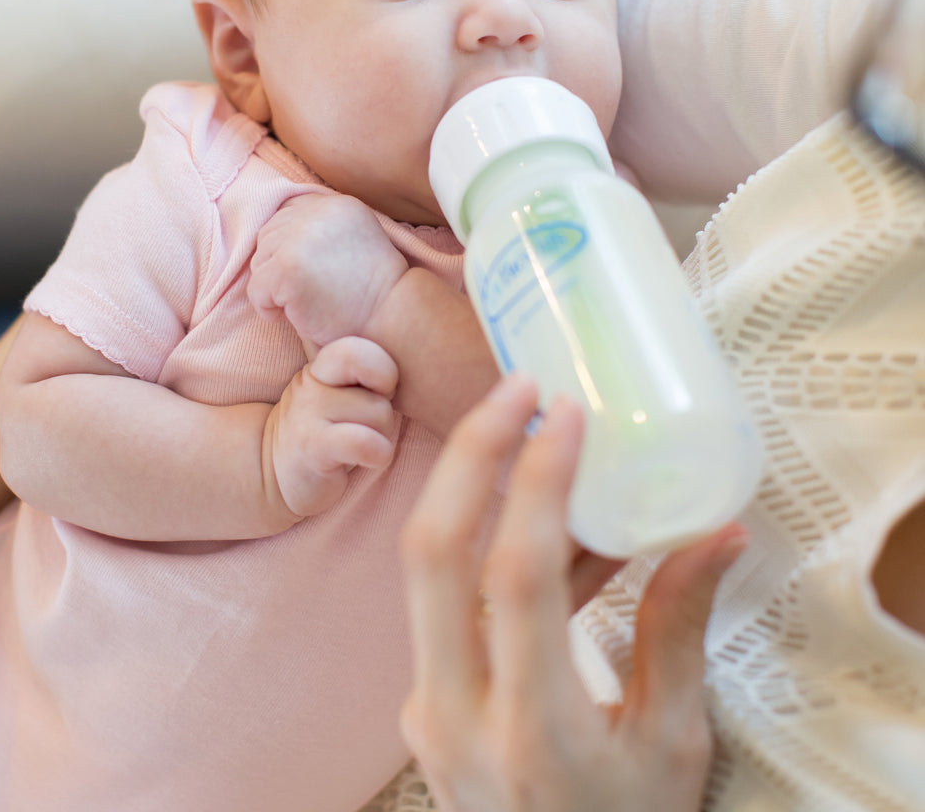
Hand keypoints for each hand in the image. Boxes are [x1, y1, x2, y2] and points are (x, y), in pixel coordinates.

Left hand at [249, 194, 408, 354]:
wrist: (393, 322)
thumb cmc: (373, 295)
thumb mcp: (356, 242)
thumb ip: (324, 228)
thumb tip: (278, 230)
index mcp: (337, 204)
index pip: (288, 216)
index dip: (291, 249)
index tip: (312, 274)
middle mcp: (318, 212)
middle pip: (269, 236)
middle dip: (279, 268)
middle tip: (311, 293)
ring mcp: (301, 238)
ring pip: (259, 262)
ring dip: (275, 289)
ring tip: (308, 303)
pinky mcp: (288, 268)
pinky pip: (256, 290)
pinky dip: (269, 309)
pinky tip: (296, 316)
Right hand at [264, 336, 398, 517]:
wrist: (272, 472)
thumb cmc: (326, 431)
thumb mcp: (340, 393)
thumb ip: (365, 374)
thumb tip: (415, 355)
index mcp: (324, 364)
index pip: (362, 348)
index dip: (384, 373)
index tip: (377, 395)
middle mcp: (313, 382)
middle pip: (382, 386)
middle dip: (385, 412)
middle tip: (367, 426)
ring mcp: (308, 412)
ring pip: (380, 415)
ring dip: (382, 437)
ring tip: (359, 445)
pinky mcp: (312, 447)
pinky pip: (364, 441)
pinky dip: (378, 453)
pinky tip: (369, 460)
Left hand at [399, 375, 746, 811]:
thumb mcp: (670, 745)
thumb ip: (678, 631)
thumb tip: (714, 531)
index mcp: (530, 731)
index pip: (516, 577)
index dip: (540, 482)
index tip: (567, 415)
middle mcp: (455, 713)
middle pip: (433, 552)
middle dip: (471, 454)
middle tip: (516, 390)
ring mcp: (425, 705)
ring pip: (426, 568)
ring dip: (477, 490)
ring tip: (539, 440)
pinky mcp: (423, 697)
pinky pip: (447, 601)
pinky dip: (495, 551)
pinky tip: (557, 532)